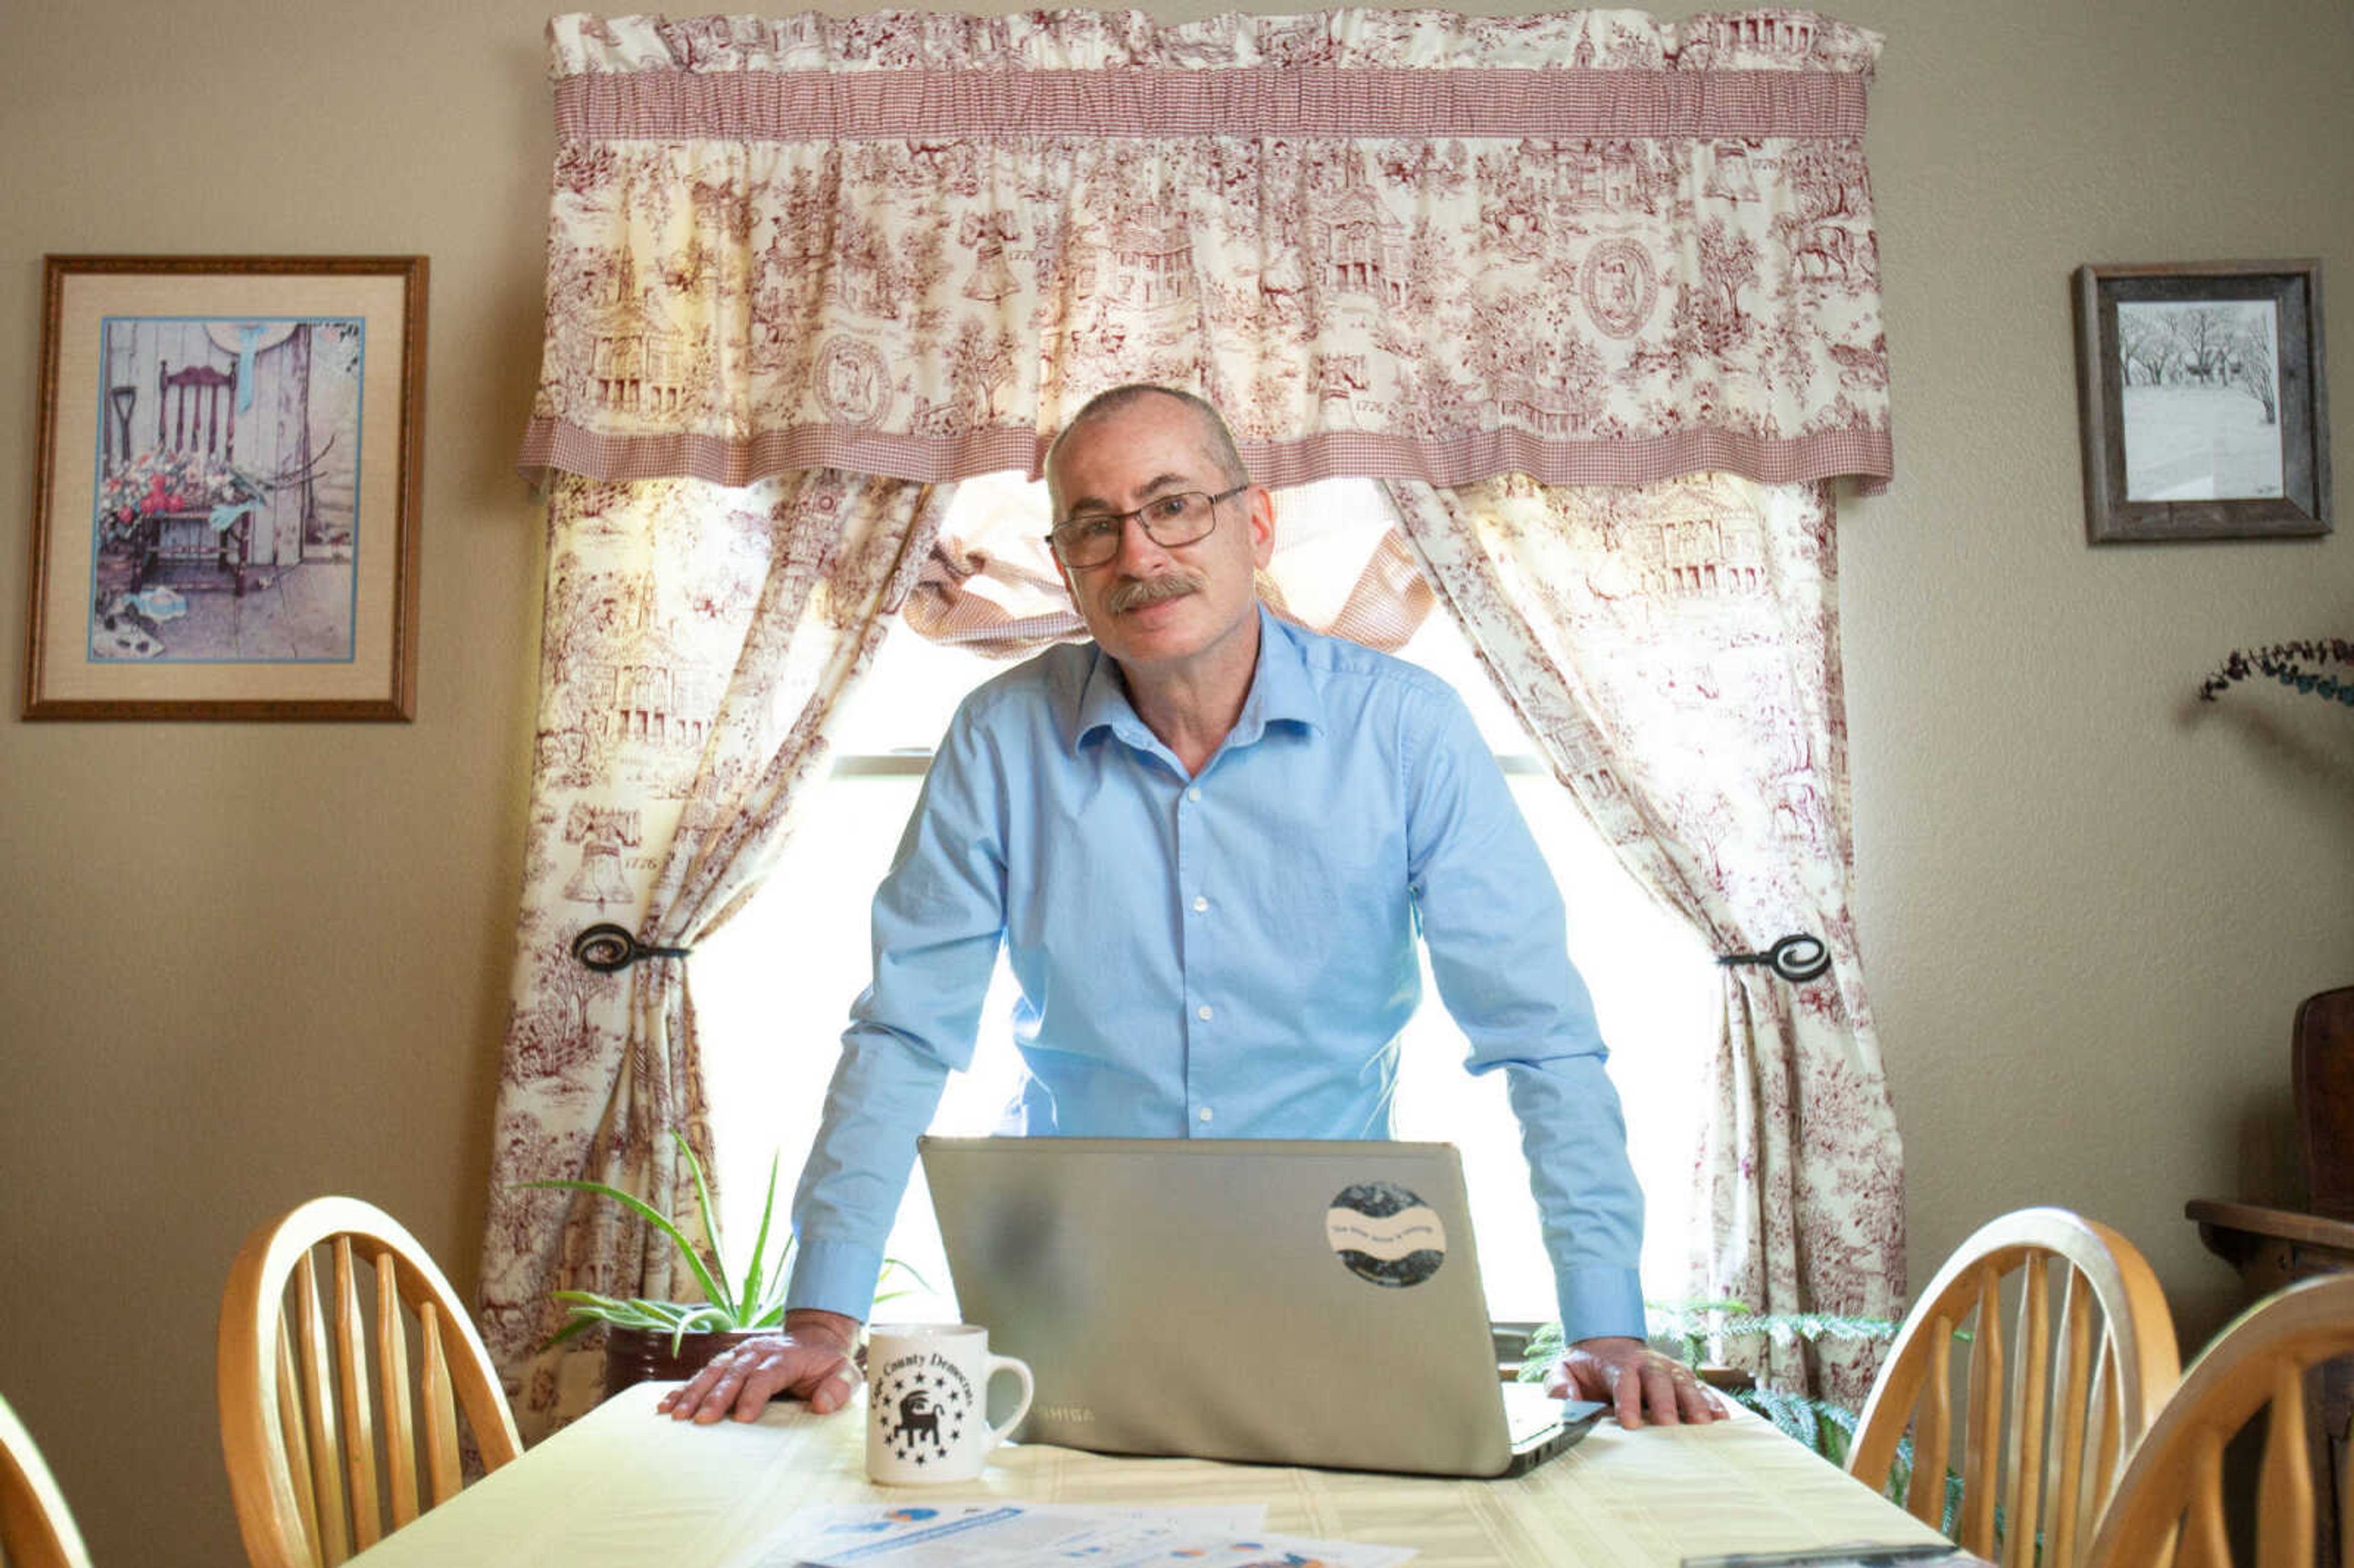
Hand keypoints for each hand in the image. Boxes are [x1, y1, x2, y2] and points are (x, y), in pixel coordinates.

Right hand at [657, 1309, 861, 1423]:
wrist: (814, 1339)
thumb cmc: (828, 1364)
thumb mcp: (846, 1372)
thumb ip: (840, 1387)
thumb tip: (823, 1404)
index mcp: (785, 1356)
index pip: (766, 1374)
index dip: (753, 1395)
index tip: (742, 1418)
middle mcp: (758, 1351)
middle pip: (734, 1373)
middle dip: (716, 1396)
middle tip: (701, 1420)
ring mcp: (740, 1354)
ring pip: (713, 1372)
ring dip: (693, 1393)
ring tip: (676, 1415)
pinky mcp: (728, 1362)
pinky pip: (703, 1374)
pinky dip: (683, 1388)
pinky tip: (665, 1405)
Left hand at [1544, 1336, 1725, 1428]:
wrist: (1604, 1344)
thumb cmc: (1586, 1366)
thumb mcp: (1563, 1369)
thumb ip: (1558, 1384)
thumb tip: (1566, 1398)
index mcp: (1617, 1363)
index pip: (1623, 1380)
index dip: (1627, 1400)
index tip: (1630, 1423)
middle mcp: (1646, 1364)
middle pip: (1658, 1381)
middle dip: (1664, 1403)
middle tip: (1669, 1425)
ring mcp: (1667, 1370)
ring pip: (1683, 1383)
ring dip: (1694, 1403)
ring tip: (1705, 1425)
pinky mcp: (1682, 1378)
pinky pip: (1699, 1389)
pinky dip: (1712, 1402)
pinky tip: (1722, 1419)